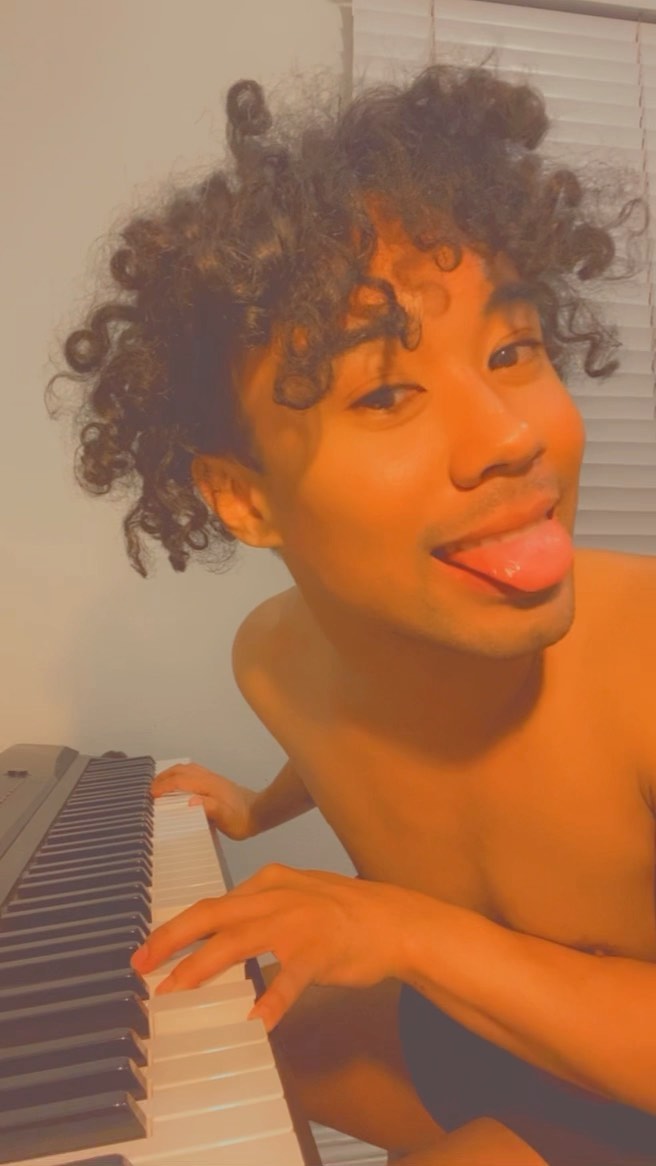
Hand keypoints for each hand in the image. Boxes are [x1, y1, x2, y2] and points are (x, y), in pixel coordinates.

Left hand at [131, 864, 425, 1030]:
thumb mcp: (297, 895)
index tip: (150, 948)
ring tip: (174, 990)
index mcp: (269, 882)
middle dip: (170, 940)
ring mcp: (298, 923)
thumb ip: (261, 908)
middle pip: (211, 916)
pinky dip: (272, 1000)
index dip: (176, 927)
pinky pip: (290, 979)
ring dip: (200, 968)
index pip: (212, 904)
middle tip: (142, 966)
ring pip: (237, 943)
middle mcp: (277, 896)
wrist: (395, 920)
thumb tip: (221, 931)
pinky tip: (255, 1021)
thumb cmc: (345, 912)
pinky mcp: (320, 951)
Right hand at [150, 762, 257, 839]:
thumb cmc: (242, 819)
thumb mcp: (226, 819)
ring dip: (171, 774)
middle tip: (150, 788)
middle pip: (181, 770)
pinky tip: (178, 785)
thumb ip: (211, 809)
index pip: (181, 781)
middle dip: (163, 777)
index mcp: (208, 786)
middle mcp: (208, 778)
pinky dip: (179, 775)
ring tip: (159, 785)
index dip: (164, 786)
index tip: (152, 795)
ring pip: (187, 769)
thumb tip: (191, 801)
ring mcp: (212, 778)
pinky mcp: (215, 782)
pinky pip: (192, 772)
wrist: (259, 812)